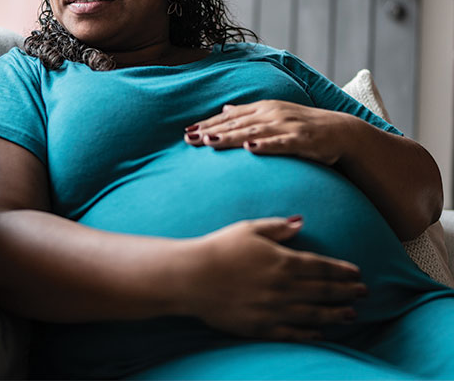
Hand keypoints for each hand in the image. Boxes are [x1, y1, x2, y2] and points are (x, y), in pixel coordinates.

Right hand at [182, 217, 366, 340]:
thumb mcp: (249, 229)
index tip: (357, 273)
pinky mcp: (261, 327)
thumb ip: (278, 228)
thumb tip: (301, 222)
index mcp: (283, 261)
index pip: (322, 267)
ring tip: (352, 315)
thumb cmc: (218, 248)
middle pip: (324, 291)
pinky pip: (293, 333)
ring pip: (314, 314)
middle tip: (363, 293)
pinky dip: (310, 334)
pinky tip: (321, 333)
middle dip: (347, 292)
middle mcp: (284, 287)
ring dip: (336, 314)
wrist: (191, 277)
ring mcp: (274, 309)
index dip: (342, 270)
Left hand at [184, 100, 353, 164]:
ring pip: (253, 132)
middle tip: (189, 139)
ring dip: (231, 137)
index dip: (208, 124)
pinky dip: (265, 145)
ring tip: (210, 142)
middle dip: (211, 131)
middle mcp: (273, 114)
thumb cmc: (303, 126)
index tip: (187, 132)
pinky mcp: (302, 140)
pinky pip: (281, 143)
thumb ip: (249, 113)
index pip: (230, 117)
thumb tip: (225, 110)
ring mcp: (287, 126)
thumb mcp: (274, 115)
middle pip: (236, 123)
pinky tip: (249, 149)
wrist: (342, 132)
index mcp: (264, 108)